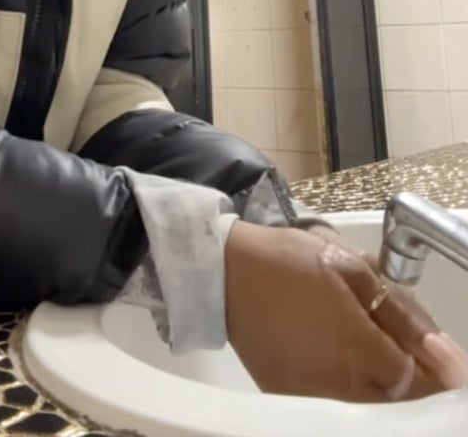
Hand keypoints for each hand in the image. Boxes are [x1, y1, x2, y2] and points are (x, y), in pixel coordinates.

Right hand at [225, 221, 467, 400]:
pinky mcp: (286, 395)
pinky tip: (343, 358)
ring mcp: (308, 394)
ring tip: (372, 346)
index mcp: (356, 348)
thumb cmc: (290, 261)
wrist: (220, 271)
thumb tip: (445, 355)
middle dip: (416, 378)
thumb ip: (404, 316)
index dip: (442, 372)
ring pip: (369, 404)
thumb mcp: (354, 270)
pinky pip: (335, 401)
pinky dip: (351, 387)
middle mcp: (335, 382)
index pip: (423, 381)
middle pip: (399, 400)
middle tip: (407, 345)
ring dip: (384, 383)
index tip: (444, 356)